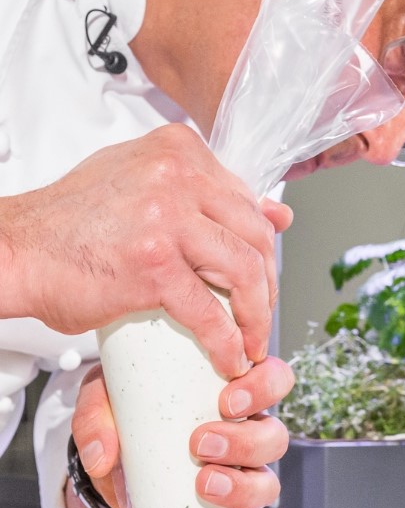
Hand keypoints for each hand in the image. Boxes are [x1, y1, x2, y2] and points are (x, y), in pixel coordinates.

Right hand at [0, 124, 292, 378]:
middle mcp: (178, 174)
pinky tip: (228, 356)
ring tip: (250, 340)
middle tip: (259, 315)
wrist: (15, 251)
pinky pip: (210, 311)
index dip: (262, 250)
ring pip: (246, 271)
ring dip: (256, 316)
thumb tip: (276, 214)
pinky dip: (227, 341)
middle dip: (267, 286)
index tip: (261, 279)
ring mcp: (168, 216)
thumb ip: (205, 197)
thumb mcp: (145, 188)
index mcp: (179, 151)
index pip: (247, 203)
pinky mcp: (154, 263)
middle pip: (256, 236)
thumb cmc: (73, 227)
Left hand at [66, 358, 294, 507]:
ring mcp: (240, 476)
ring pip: (268, 481)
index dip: (263, 387)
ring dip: (243, 485)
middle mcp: (243, 434)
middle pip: (275, 435)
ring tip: (204, 484)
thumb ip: (97, 416)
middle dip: (246, 442)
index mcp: (226, 395)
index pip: (272, 379)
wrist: (110, 473)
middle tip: (202, 444)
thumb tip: (103, 454)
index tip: (227, 401)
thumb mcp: (104, 402)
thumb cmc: (124, 421)